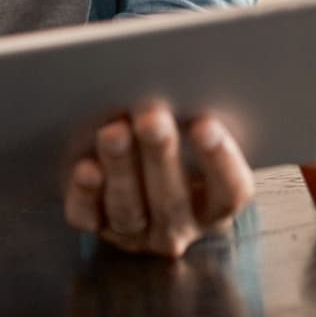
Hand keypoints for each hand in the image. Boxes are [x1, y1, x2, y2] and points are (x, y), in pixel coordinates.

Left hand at [63, 101, 254, 257]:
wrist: (136, 180)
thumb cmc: (176, 150)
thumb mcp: (193, 138)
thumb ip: (194, 120)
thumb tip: (179, 83)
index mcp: (214, 205)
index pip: (229, 191)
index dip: (220, 160)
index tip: (205, 123)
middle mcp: (179, 225)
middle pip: (173, 199)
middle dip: (160, 155)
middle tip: (151, 119)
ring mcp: (137, 233)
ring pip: (129, 208)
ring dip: (121, 169)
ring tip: (114, 133)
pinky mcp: (98, 228)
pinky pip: (89, 217)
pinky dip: (86, 194)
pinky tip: (86, 169)